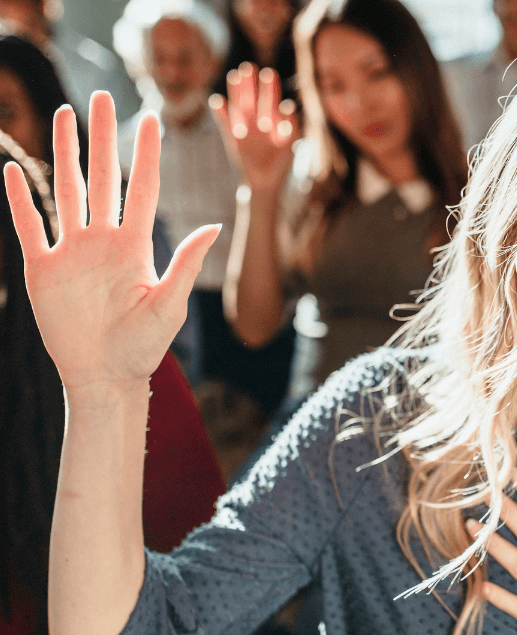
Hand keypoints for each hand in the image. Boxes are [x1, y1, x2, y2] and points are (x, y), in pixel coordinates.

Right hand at [4, 92, 219, 394]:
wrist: (105, 375)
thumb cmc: (143, 347)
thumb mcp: (169, 304)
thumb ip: (186, 263)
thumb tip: (215, 224)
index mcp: (136, 246)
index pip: (143, 188)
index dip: (146, 153)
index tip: (152, 117)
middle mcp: (104, 241)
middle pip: (103, 177)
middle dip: (102, 136)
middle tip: (100, 96)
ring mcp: (72, 251)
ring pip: (67, 190)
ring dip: (64, 153)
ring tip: (63, 115)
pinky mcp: (42, 268)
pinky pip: (29, 225)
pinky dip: (20, 200)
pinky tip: (12, 169)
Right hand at [210, 63, 297, 193]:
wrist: (265, 182)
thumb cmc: (280, 162)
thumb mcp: (289, 144)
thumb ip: (291, 126)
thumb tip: (289, 105)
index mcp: (271, 118)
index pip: (269, 98)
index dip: (269, 87)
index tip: (269, 74)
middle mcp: (255, 119)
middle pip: (252, 97)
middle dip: (250, 83)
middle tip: (248, 67)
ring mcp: (242, 126)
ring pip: (238, 105)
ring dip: (236, 91)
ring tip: (235, 76)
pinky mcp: (231, 137)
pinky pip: (224, 122)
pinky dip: (220, 112)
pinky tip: (217, 100)